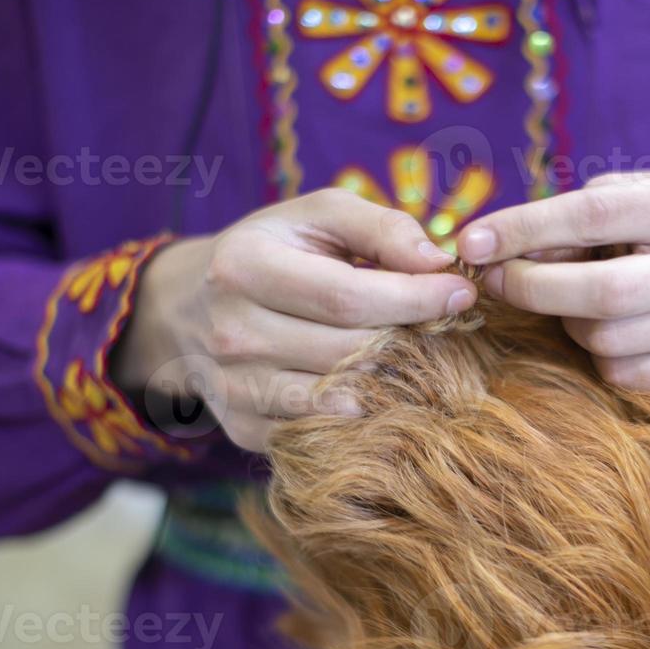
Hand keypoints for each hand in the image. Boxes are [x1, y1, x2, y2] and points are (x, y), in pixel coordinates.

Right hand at [113, 189, 476, 451]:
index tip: (461, 293)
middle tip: (444, 325)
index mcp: (245, 267)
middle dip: (410, 338)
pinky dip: (361, 415)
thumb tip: (437, 261)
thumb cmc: (273, 251)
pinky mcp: (245, 428)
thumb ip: (380, 227)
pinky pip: (322, 432)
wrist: (188, 307)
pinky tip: (380, 388)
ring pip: (341, 398)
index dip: (415, 299)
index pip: (348, 297)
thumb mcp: (317, 216)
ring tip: (417, 355)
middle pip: (350, 351)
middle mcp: (232, 332)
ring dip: (392, 380)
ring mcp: (235, 387)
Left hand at [455, 169, 649, 392]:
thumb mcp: (638, 197)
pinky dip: (599, 354)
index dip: (525, 229)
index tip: (472, 242)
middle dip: (530, 288)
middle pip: (601, 293)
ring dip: (567, 321)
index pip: (595, 214)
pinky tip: (612, 328)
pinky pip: (622, 374)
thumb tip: (501, 250)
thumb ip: (574, 215)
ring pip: (605, 339)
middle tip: (494, 280)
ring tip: (574, 298)